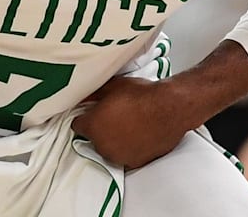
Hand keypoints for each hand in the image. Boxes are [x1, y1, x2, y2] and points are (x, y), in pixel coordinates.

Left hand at [71, 77, 185, 168]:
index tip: (92, 113)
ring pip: (108, 149)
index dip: (85, 117)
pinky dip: (128, 149)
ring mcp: (118, 156)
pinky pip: (125, 156)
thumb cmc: (142, 96)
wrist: (170, 109)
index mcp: (93, 126)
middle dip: (100, 129)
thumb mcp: (113, 86)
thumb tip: (82, 98)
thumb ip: (93, 94)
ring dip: (113, 140)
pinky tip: (137, 136)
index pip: (77, 125)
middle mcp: (102, 145)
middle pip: (93, 139)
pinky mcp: (134, 162)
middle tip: (114, 116)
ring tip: (128, 125)